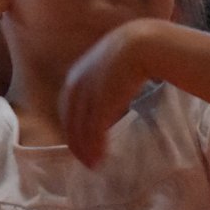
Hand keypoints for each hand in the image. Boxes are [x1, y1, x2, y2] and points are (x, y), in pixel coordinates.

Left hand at [58, 21, 159, 168]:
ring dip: (86, 149)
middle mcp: (77, 86)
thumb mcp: (109, 66)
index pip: (67, 108)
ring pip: (80, 129)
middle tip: (83, 160)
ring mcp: (88, 94)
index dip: (71, 127)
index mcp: (76, 76)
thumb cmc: (133, 53)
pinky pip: (94, 130)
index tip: (77, 141)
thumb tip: (110, 95)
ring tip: (93, 165)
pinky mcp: (102, 102)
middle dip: (75, 143)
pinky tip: (101, 157)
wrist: (142, 44)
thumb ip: (102, 82)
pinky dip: (96, 146)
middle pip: (70, 121)